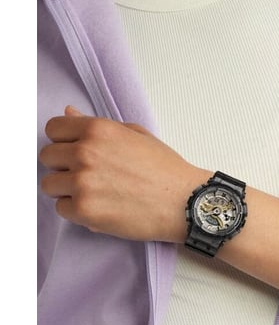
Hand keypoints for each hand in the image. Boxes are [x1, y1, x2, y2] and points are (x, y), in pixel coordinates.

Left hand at [39, 106, 209, 241]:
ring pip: (49, 185)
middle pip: (47, 157)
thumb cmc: (166, 170)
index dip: (64, 141)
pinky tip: (100, 208)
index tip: (75, 152)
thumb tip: (70, 113)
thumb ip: (99, 126)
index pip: (53, 129)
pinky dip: (76, 211)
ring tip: (96, 193)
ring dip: (67, 190)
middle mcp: (85, 153)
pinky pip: (61, 209)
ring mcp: (82, 182)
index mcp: (97, 130)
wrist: (185, 202)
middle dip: (64, 166)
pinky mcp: (84, 210)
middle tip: (89, 176)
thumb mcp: (136, 135)